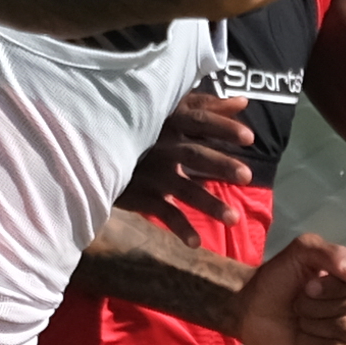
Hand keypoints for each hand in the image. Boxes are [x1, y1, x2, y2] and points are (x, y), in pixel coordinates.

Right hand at [113, 91, 262, 236]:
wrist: (96, 147)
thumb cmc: (142, 124)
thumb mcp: (171, 108)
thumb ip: (206, 105)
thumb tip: (243, 102)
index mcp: (170, 120)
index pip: (200, 120)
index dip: (223, 127)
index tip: (250, 138)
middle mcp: (163, 146)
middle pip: (196, 155)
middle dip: (221, 165)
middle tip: (247, 177)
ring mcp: (153, 173)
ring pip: (185, 189)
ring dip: (210, 204)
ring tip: (233, 219)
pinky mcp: (142, 195)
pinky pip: (164, 213)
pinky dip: (180, 228)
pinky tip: (196, 242)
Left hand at [241, 236, 345, 344]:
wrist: (251, 308)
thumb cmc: (278, 278)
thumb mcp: (302, 251)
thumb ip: (332, 253)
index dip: (335, 285)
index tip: (308, 285)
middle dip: (317, 304)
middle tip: (298, 303)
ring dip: (313, 323)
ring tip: (299, 319)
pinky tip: (300, 339)